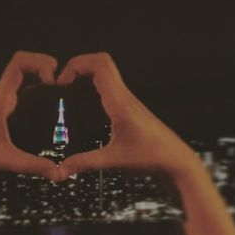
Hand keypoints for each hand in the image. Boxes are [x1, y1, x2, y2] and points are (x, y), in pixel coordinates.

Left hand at [0, 51, 61, 180]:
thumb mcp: (5, 160)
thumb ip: (33, 166)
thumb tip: (60, 174)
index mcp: (0, 97)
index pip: (19, 62)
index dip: (40, 63)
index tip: (53, 80)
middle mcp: (1, 95)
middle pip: (24, 64)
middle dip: (45, 65)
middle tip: (62, 81)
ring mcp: (0, 102)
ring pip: (22, 76)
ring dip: (40, 75)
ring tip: (59, 88)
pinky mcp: (1, 112)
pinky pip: (21, 91)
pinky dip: (36, 89)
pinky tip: (48, 105)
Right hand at [58, 53, 202, 178]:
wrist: (175, 160)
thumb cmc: (151, 157)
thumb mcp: (114, 160)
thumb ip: (84, 163)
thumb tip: (58, 172)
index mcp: (120, 102)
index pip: (100, 65)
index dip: (76, 65)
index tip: (61, 83)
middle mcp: (125, 96)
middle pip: (101, 62)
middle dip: (77, 66)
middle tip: (61, 84)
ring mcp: (128, 100)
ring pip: (106, 73)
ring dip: (85, 74)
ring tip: (67, 90)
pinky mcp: (129, 108)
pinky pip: (109, 86)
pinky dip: (93, 86)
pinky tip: (83, 103)